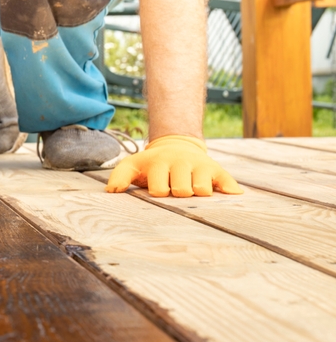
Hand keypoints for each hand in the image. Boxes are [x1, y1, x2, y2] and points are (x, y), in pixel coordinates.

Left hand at [105, 135, 242, 196]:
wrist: (175, 146)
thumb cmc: (151, 164)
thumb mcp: (132, 166)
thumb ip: (119, 176)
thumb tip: (112, 191)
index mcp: (160, 163)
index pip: (160, 189)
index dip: (159, 192)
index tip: (158, 190)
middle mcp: (181, 162)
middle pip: (183, 191)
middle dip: (179, 194)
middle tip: (176, 189)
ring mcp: (200, 165)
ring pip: (203, 190)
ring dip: (198, 194)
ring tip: (191, 190)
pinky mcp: (216, 169)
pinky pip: (226, 182)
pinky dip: (229, 190)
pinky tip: (230, 195)